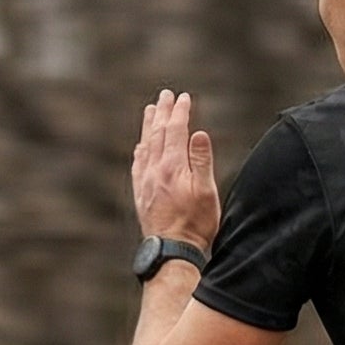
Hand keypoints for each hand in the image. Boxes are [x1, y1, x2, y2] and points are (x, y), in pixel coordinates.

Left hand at [132, 88, 219, 247]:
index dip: (180, 112)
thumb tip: (198, 133)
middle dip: (163, 112)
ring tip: (151, 110)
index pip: (176, 131)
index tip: (184, 98)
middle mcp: (155, 170)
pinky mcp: (141, 193)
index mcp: (173, 166)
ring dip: (149, 125)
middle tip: (166, 95)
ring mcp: (145, 181)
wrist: (172, 250)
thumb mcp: (206, 192)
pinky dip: (140, 148)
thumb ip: (201, 160)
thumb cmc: (195, 224)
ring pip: (145, 145)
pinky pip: (137, 163)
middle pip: (158, 133)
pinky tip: (141, 145)